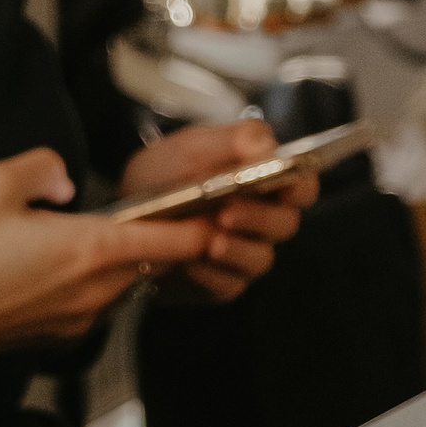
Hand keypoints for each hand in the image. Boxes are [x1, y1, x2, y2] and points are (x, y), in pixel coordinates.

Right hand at [0, 148, 219, 357]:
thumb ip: (41, 166)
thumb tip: (64, 178)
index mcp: (91, 248)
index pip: (181, 238)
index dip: (208, 219)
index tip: (221, 203)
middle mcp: (96, 291)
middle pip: (159, 262)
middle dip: (169, 237)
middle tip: (166, 208)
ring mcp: (79, 319)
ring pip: (126, 284)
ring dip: (127, 261)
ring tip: (100, 234)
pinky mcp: (57, 336)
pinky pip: (95, 305)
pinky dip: (94, 284)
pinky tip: (57, 267)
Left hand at [120, 120, 314, 303]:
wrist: (123, 209)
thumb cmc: (165, 172)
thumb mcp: (190, 147)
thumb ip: (230, 141)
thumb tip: (265, 146)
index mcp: (264, 181)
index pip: (302, 185)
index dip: (300, 186)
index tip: (284, 184)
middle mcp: (262, 220)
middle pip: (285, 224)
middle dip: (259, 219)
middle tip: (227, 212)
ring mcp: (243, 253)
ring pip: (260, 259)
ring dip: (237, 251)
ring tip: (210, 242)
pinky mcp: (221, 282)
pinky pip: (228, 285)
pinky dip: (209, 275)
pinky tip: (189, 264)